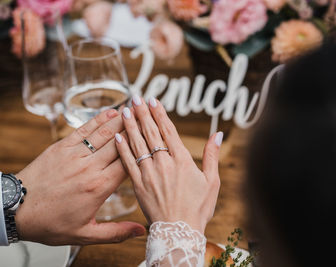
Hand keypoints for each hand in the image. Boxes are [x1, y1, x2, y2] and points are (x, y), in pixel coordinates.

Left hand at [15, 109, 144, 244]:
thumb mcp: (85, 234)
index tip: (156, 137)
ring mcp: (75, 155)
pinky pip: (83, 129)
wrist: (16, 210)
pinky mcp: (61, 147)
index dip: (144, 147)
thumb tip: (141, 230)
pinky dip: (98, 119)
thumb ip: (116, 232)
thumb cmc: (50, 224)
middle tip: (150, 113)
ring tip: (135, 107)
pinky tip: (110, 112)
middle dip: (136, 127)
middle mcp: (89, 167)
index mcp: (99, 187)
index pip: (129, 163)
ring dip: (121, 119)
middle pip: (119, 143)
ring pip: (104, 133)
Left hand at [114, 96, 221, 233]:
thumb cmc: (198, 209)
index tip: (153, 100)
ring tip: (124, 109)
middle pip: (150, 133)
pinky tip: (117, 136)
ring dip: (130, 125)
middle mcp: (163, 163)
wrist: (179, 232)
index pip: (168, 131)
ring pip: (137, 144)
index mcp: (182, 161)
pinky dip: (122, 148)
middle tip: (135, 97)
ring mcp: (148, 174)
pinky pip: (127, 163)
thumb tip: (218, 133)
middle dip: (142, 113)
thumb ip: (212, 155)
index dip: (159, 114)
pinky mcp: (137, 185)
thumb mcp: (212, 181)